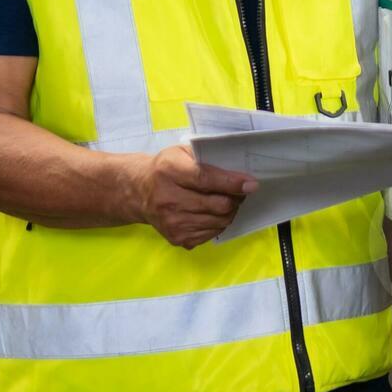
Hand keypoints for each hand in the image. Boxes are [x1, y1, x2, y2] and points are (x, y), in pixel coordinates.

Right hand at [130, 144, 255, 247]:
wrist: (140, 192)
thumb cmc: (166, 169)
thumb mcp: (181, 153)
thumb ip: (207, 157)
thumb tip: (238, 173)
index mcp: (169, 172)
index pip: (205, 179)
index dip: (231, 182)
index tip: (251, 184)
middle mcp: (168, 200)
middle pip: (217, 205)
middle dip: (235, 198)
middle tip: (238, 192)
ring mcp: (172, 223)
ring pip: (219, 221)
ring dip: (229, 211)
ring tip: (225, 201)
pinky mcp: (177, 238)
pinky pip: (212, 234)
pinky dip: (218, 223)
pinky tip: (211, 213)